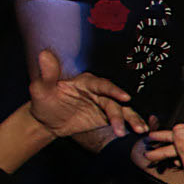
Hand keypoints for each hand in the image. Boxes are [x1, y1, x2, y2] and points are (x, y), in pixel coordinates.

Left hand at [26, 49, 143, 138]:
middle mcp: (98, 91)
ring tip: (139, 130)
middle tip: (126, 125)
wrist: (47, 120)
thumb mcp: (41, 89)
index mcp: (85, 82)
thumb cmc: (44, 101)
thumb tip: (45, 54)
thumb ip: (48, 73)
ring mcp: (104, 103)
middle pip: (114, 101)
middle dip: (121, 113)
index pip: (101, 85)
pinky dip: (132, 123)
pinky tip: (141, 129)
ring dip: (131, 119)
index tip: (125, 97)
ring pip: (122, 109)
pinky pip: (123, 118)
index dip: (114, 91)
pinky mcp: (107, 115)